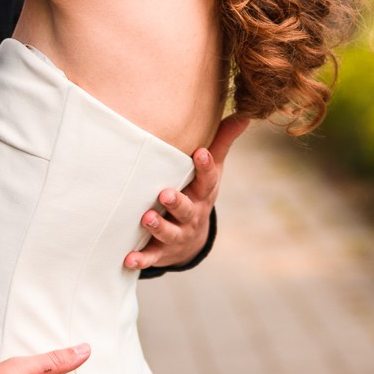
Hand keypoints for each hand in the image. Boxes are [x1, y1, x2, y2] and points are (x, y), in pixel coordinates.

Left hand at [127, 113, 247, 270]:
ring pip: (169, 232)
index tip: (200, 152)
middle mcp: (192, 215)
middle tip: (165, 193)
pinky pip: (152, 256)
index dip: (206, 167)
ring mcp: (177, 234)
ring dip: (158, 227)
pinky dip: (141, 259)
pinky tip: (128, 259)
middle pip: (187, 209)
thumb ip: (222, 142)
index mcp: (203, 193)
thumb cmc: (198, 192)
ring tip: (146, 218)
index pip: (208, 180)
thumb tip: (246, 114)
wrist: (192, 239)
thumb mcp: (213, 170)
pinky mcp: (161, 251)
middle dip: (177, 203)